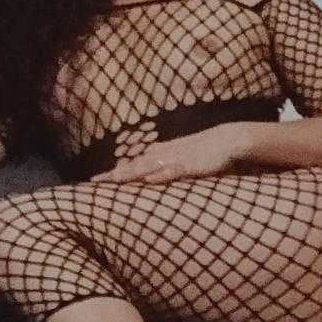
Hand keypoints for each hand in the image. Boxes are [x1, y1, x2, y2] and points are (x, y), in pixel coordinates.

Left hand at [108, 123, 254, 185]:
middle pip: (135, 166)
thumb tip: (146, 175)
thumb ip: (163, 163)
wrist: (228, 140)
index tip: (94, 181)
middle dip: (115, 175)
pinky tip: (149, 180)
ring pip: (150, 167)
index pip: (133, 164)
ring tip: (114, 180)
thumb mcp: (180, 158)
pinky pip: (174, 171)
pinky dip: (161, 175)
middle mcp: (165, 155)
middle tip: (94, 182)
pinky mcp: (192, 166)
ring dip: (132, 173)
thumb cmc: (203, 151)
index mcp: (161, 154)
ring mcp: (177, 159)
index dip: (114, 172)